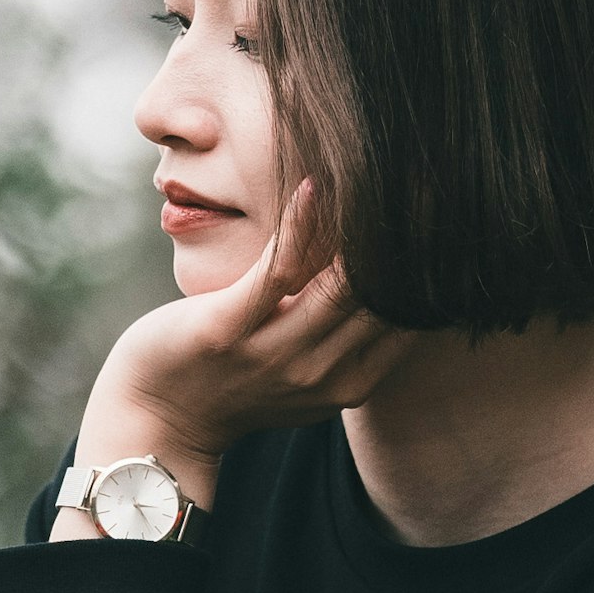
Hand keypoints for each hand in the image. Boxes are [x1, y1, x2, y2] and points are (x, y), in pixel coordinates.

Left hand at [69, 180, 398, 514]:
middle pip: (385, 297)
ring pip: (344, 283)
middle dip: (405, 240)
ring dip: (360, 225)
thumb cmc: (233, 381)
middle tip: (419, 177)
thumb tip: (389, 276)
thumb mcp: (306, 371)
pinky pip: (279, 270)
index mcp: (351, 383)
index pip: (410, 317)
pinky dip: (301, 224)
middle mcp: (321, 374)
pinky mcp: (229, 330)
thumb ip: (350, 336)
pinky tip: (314, 184)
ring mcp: (275, 354)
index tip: (436, 213)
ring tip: (375, 170)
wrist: (157, 421)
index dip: (426, 266)